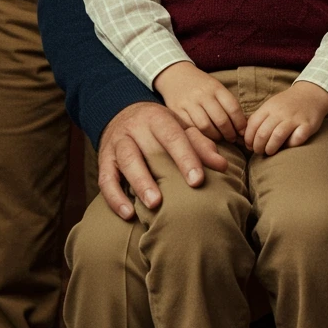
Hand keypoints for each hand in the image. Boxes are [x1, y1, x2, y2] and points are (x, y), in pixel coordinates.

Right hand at [97, 101, 228, 218]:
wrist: (122, 112)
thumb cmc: (159, 127)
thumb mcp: (179, 128)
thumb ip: (200, 145)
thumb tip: (223, 165)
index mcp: (158, 118)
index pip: (174, 137)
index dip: (186, 158)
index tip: (198, 180)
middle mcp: (136, 128)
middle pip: (148, 149)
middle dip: (161, 172)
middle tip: (177, 195)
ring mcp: (117, 143)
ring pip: (126, 162)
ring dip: (139, 183)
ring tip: (153, 204)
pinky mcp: (104, 159)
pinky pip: (106, 179)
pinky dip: (114, 197)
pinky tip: (127, 214)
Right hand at [154, 61, 247, 142]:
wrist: (175, 74)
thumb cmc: (201, 85)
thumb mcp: (216, 87)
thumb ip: (227, 104)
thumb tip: (242, 127)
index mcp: (216, 87)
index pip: (233, 107)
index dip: (240, 123)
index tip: (243, 132)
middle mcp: (203, 95)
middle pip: (221, 119)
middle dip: (230, 133)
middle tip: (233, 139)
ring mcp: (189, 103)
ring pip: (205, 126)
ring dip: (216, 137)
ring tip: (220, 139)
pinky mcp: (176, 112)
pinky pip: (191, 128)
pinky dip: (200, 135)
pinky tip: (205, 137)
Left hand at [243, 81, 327, 155]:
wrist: (312, 93)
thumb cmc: (288, 103)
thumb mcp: (271, 105)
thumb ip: (259, 119)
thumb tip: (244, 138)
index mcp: (269, 107)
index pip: (252, 125)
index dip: (248, 139)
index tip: (250, 146)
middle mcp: (281, 112)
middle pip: (263, 133)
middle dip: (258, 147)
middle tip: (259, 151)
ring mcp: (295, 118)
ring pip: (277, 137)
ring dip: (270, 148)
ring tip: (270, 152)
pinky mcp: (308, 125)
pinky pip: (297, 139)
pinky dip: (290, 145)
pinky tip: (288, 146)